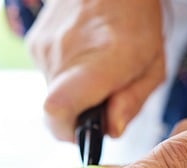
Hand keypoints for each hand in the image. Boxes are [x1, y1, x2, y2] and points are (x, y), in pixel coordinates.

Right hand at [26, 0, 164, 140]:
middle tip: (102, 93)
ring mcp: (44, 48)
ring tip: (93, 66)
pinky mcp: (34, 44)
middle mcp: (66, 54)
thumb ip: (132, 102)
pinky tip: (81, 53)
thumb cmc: (137, 18)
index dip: (68, 132)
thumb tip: (111, 130)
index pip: (58, 111)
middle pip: (57, 110)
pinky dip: (64, 74)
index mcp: (103, 60)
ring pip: (52, 92)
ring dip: (72, 91)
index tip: (86, 131)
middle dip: (79, 112)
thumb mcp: (152, 65)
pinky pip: (47, 75)